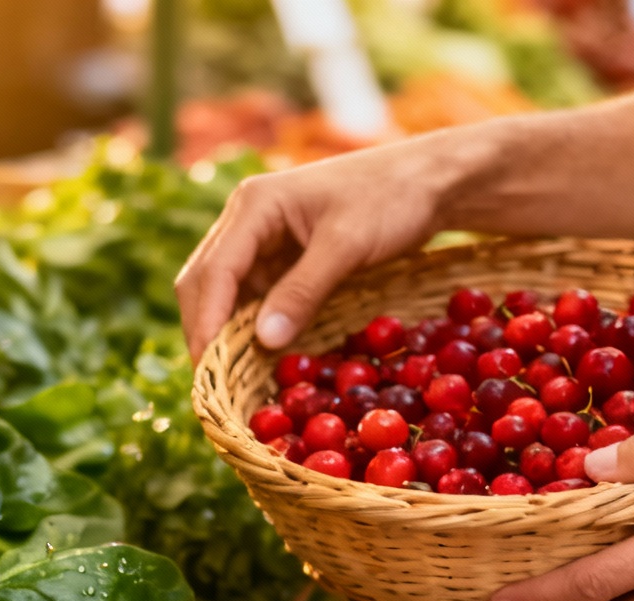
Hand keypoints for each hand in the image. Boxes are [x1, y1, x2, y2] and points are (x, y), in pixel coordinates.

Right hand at [174, 136, 471, 359]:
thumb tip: (263, 341)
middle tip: (215, 385)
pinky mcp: (283, 257)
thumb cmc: (392, 199)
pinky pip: (254, 296)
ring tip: (232, 380)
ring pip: (225, 293)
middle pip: (205, 282)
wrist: (429, 181)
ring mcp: (263, 239)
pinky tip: (259, 357)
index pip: (213, 271)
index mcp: (255, 205)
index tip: (208, 370)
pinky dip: (252, 326)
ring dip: (226, 332)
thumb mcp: (347, 246)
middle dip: (206, 331)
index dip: (206, 322)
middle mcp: (248, 220)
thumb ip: (303, 291)